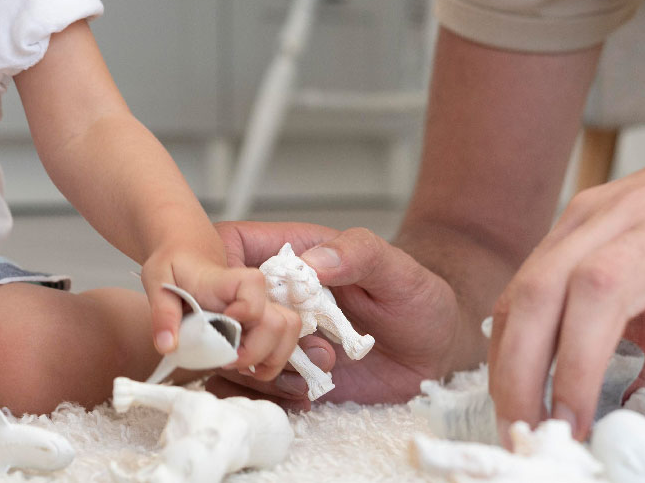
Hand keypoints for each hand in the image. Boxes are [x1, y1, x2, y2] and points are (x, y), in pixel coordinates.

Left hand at [142, 244, 301, 380]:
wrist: (187, 252)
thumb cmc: (173, 265)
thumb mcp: (157, 281)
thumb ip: (163, 314)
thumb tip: (168, 346)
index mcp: (225, 279)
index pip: (252, 285)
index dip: (247, 309)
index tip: (226, 324)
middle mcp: (251, 294)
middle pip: (278, 322)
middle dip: (257, 351)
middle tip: (227, 361)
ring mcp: (260, 307)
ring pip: (289, 331)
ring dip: (271, 358)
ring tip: (242, 368)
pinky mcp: (262, 320)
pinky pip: (283, 340)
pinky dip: (271, 360)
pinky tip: (246, 366)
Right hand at [208, 221, 478, 408]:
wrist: (431, 347)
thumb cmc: (412, 294)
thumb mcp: (395, 267)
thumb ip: (357, 253)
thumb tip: (314, 261)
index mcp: (285, 253)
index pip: (224, 247)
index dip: (221, 273)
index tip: (252, 301)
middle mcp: (267, 296)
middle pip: (214, 308)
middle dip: (246, 333)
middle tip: (298, 344)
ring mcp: (269, 337)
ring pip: (225, 353)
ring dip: (263, 368)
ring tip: (320, 366)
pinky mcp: (280, 375)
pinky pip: (245, 389)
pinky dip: (269, 396)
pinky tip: (309, 391)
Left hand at [488, 114, 644, 458]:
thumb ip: (634, 303)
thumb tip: (617, 378)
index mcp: (594, 220)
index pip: (522, 294)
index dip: (505, 361)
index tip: (511, 413)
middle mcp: (618, 223)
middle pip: (534, 299)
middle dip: (517, 378)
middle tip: (528, 436)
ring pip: (593, 310)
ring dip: (575, 382)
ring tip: (580, 438)